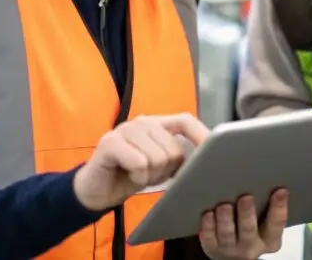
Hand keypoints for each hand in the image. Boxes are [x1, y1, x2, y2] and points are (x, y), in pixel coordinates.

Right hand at [73, 113, 209, 211]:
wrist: (97, 190)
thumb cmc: (132, 175)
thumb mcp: (161, 167)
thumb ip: (178, 157)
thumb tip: (207, 158)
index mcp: (158, 124)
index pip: (185, 121)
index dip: (201, 136)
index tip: (214, 154)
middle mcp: (143, 121)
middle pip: (173, 149)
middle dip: (165, 171)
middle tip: (149, 174)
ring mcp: (126, 129)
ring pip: (157, 158)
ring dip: (150, 176)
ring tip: (138, 175)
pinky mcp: (110, 142)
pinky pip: (139, 163)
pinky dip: (138, 177)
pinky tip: (129, 176)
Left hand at [199, 189, 288, 259]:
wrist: (234, 255)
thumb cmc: (252, 230)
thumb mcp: (265, 223)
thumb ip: (266, 203)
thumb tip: (270, 174)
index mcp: (269, 239)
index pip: (277, 223)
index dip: (280, 207)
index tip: (281, 190)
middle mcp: (251, 245)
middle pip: (249, 230)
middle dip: (247, 213)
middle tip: (246, 197)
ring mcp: (230, 248)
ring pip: (227, 234)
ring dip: (225, 219)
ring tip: (224, 205)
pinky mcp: (212, 248)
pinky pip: (209, 238)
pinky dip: (208, 226)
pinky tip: (208, 213)